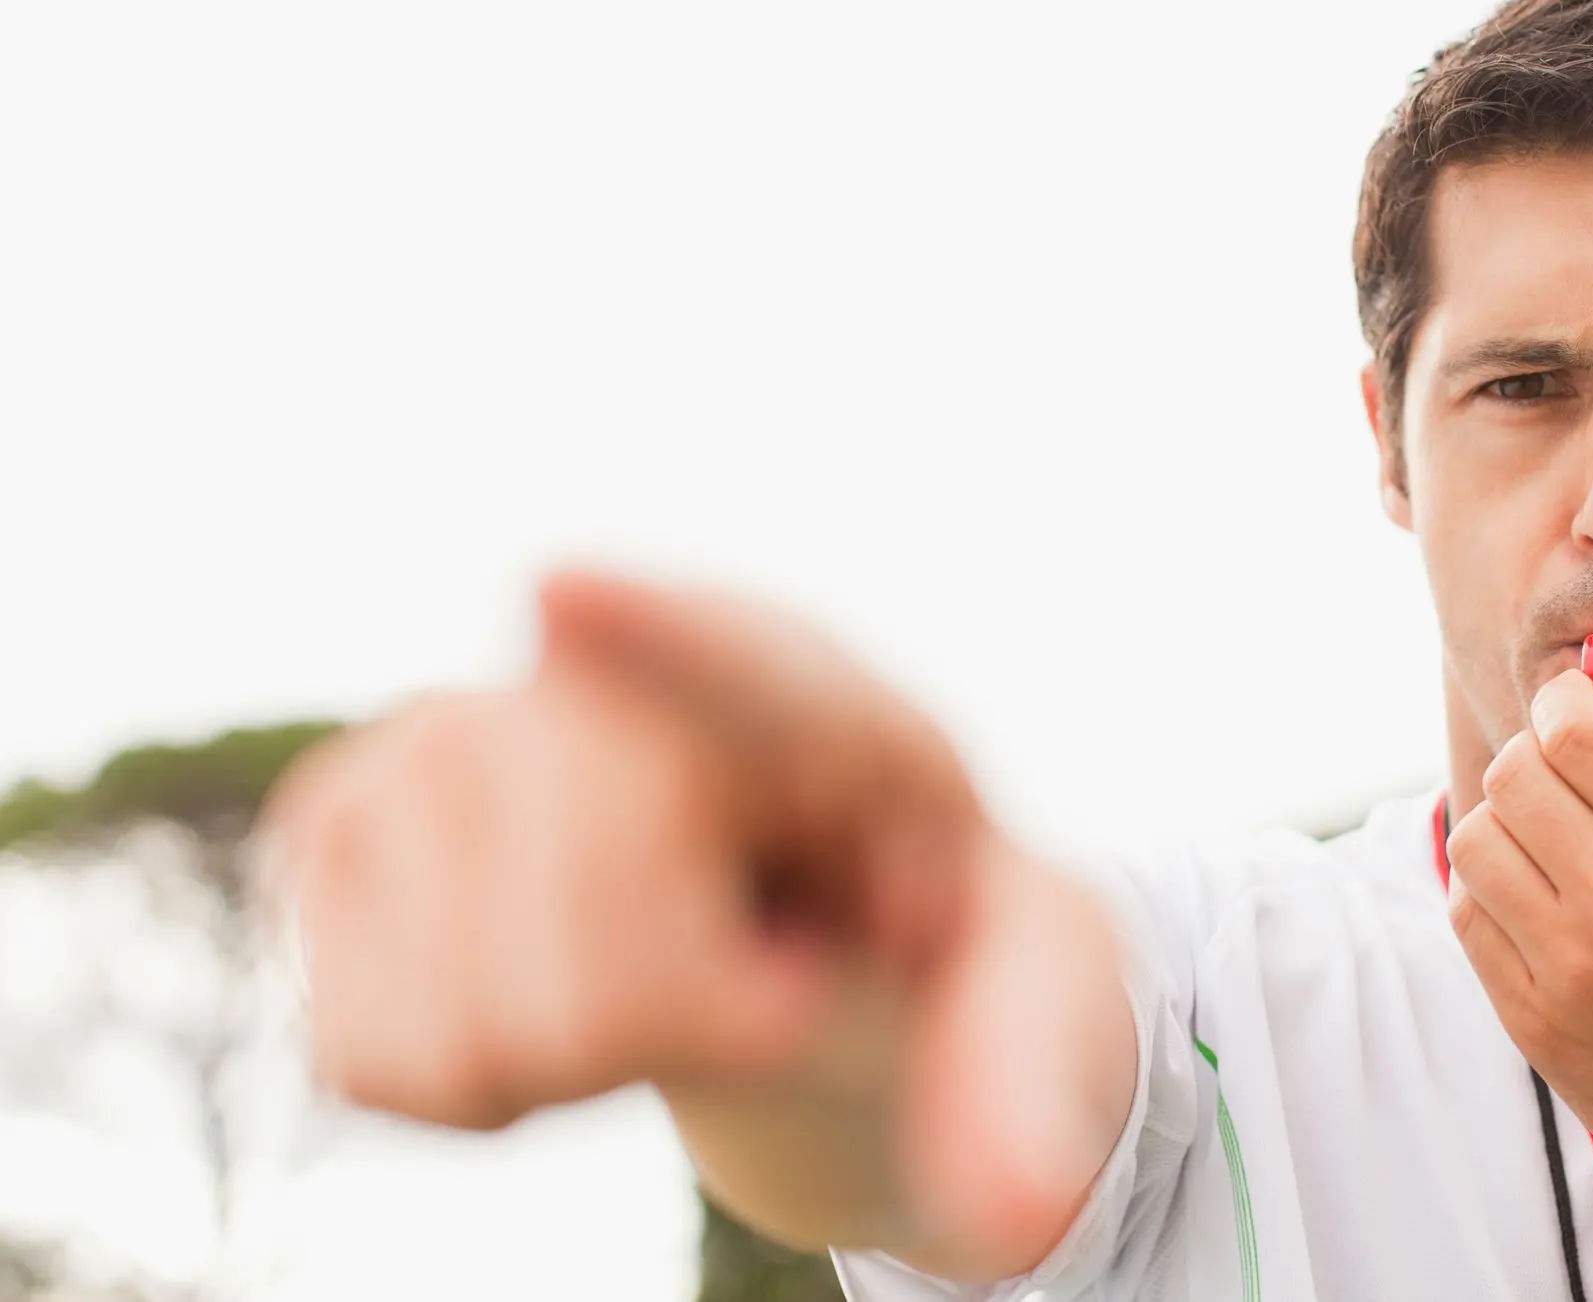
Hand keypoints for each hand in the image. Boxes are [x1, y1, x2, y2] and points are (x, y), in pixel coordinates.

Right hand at [259, 569, 1125, 1272]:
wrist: (815, 953)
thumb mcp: (1035, 1005)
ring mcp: (458, 736)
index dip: (654, 637)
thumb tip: (1014, 1209)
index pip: (745, 673)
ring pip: (480, 1008)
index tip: (562, 596)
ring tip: (665, 990)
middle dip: (698, 1011)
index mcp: (830, 704)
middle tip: (775, 992)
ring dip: (590, 1060)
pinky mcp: (341, 829)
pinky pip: (366, 1053)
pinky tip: (557, 1017)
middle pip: (598, 900)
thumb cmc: (935, 960)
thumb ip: (1036, 1089)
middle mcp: (623, 678)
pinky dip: (472, 1094)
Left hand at [1444, 659, 1592, 1217]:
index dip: (1564, 700)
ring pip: (1475, 840)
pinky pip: (1468, 916)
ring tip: (1554, 838)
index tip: (1577, 703)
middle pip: (1513, 776)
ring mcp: (1570, 967)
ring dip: (1506, 822)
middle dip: (1536, 755)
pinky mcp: (1534, 1021)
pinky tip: (1541, 899)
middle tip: (1568, 771)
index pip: (1574, 732)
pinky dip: (1491, 891)